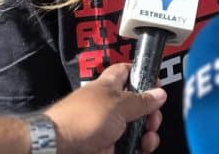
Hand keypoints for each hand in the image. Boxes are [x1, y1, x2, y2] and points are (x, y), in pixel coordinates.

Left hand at [44, 63, 165, 153]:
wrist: (58, 147)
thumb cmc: (82, 119)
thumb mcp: (119, 105)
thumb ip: (141, 100)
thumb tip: (159, 93)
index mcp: (109, 86)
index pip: (126, 72)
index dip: (141, 74)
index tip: (156, 84)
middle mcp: (109, 106)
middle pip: (137, 104)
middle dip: (151, 112)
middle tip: (153, 119)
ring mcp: (108, 127)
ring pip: (136, 128)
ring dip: (148, 133)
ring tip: (148, 138)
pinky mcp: (107, 146)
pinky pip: (129, 146)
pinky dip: (139, 147)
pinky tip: (142, 148)